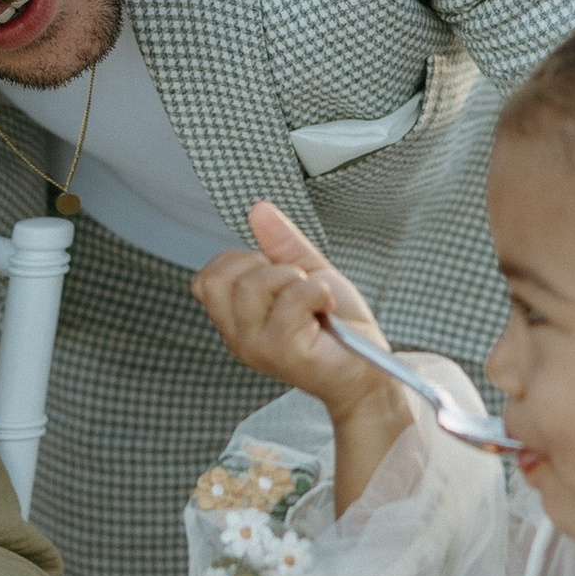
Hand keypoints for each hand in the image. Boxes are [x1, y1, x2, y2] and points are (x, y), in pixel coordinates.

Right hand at [193, 203, 405, 416]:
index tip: (274, 273)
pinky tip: (326, 310)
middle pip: (223, 278)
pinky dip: (317, 293)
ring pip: (254, 285)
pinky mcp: (285, 353)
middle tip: (296, 285)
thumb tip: (258, 210)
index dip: (239, 261)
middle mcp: (239, 337)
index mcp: (236, 320)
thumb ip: (280, 243)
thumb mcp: (306, 272)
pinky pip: (292, 300)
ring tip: (314, 299)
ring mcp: (258, 347)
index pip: (206, 279)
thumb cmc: (338, 326)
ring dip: (296, 280)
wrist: (369, 365)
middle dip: (267, 266)